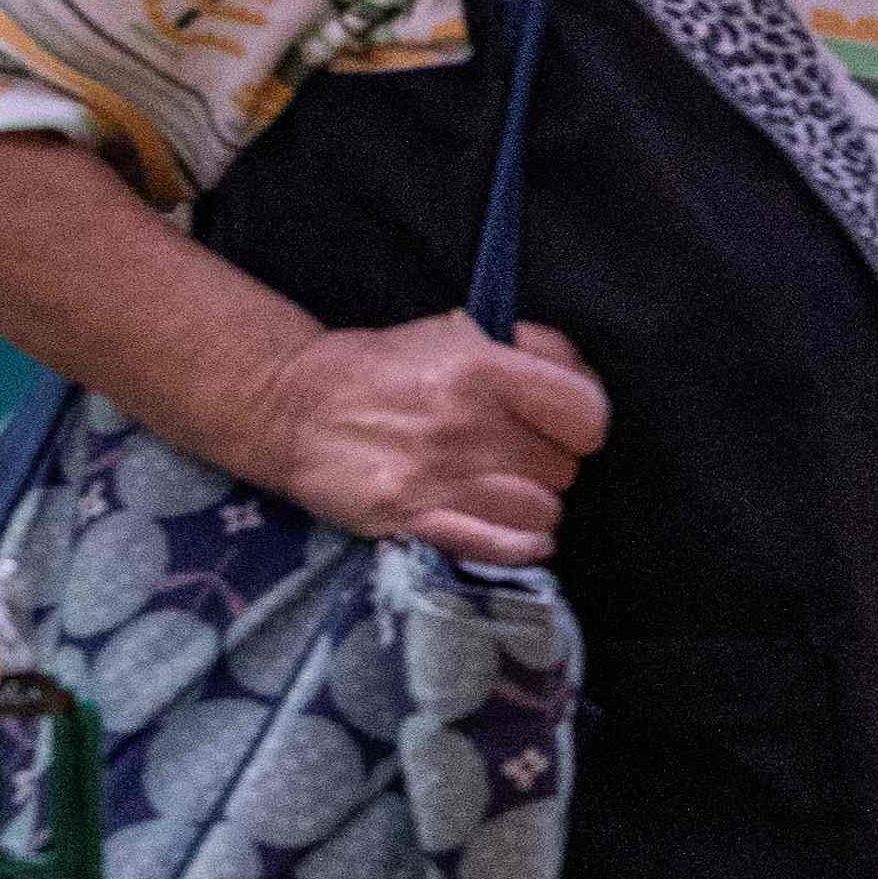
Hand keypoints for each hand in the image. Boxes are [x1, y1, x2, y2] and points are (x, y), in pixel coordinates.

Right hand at [245, 318, 611, 563]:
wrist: (290, 404)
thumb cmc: (386, 367)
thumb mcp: (462, 331)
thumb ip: (534, 349)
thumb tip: (581, 380)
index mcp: (483, 370)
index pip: (587, 417)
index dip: (581, 427)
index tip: (560, 428)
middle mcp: (464, 424)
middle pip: (562, 469)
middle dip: (547, 464)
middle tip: (513, 456)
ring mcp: (437, 476)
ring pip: (540, 512)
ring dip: (529, 506)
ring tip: (501, 489)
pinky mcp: (409, 518)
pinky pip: (498, 547)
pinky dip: (518, 547)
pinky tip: (516, 534)